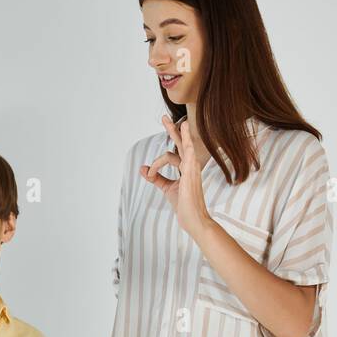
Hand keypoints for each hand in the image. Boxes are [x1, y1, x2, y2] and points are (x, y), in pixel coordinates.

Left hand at [140, 115, 211, 240]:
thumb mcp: (167, 188)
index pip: (175, 153)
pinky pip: (182, 152)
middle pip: (181, 142)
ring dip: (172, 132)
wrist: (194, 219)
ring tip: (165, 119)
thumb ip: (155, 178)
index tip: (147, 174)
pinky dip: (173, 148)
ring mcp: (192, 166)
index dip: (157, 162)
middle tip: (164, 117)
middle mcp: (190, 164)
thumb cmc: (184, 205)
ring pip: (180, 144)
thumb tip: (142, 169)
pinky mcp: (190, 170)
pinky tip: (178, 133)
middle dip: (172, 129)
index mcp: (186, 168)